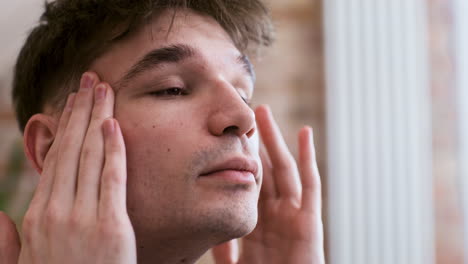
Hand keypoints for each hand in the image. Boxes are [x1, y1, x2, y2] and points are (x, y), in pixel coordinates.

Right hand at [0, 72, 135, 263]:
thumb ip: (7, 242)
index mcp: (35, 217)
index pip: (54, 160)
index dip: (64, 128)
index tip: (72, 104)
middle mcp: (55, 211)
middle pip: (71, 149)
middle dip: (81, 110)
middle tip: (91, 80)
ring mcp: (82, 217)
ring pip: (90, 155)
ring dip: (97, 118)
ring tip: (103, 89)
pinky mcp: (111, 226)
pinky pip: (112, 178)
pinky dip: (113, 148)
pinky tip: (114, 124)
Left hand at [212, 105, 324, 263]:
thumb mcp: (236, 262)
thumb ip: (223, 248)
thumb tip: (205, 230)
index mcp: (256, 220)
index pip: (246, 181)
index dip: (237, 158)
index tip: (223, 136)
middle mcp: (274, 212)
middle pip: (263, 168)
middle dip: (254, 142)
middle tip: (241, 114)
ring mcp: (293, 212)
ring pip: (282, 167)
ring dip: (274, 140)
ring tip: (262, 113)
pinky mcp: (309, 218)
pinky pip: (310, 183)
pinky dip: (308, 157)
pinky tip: (303, 132)